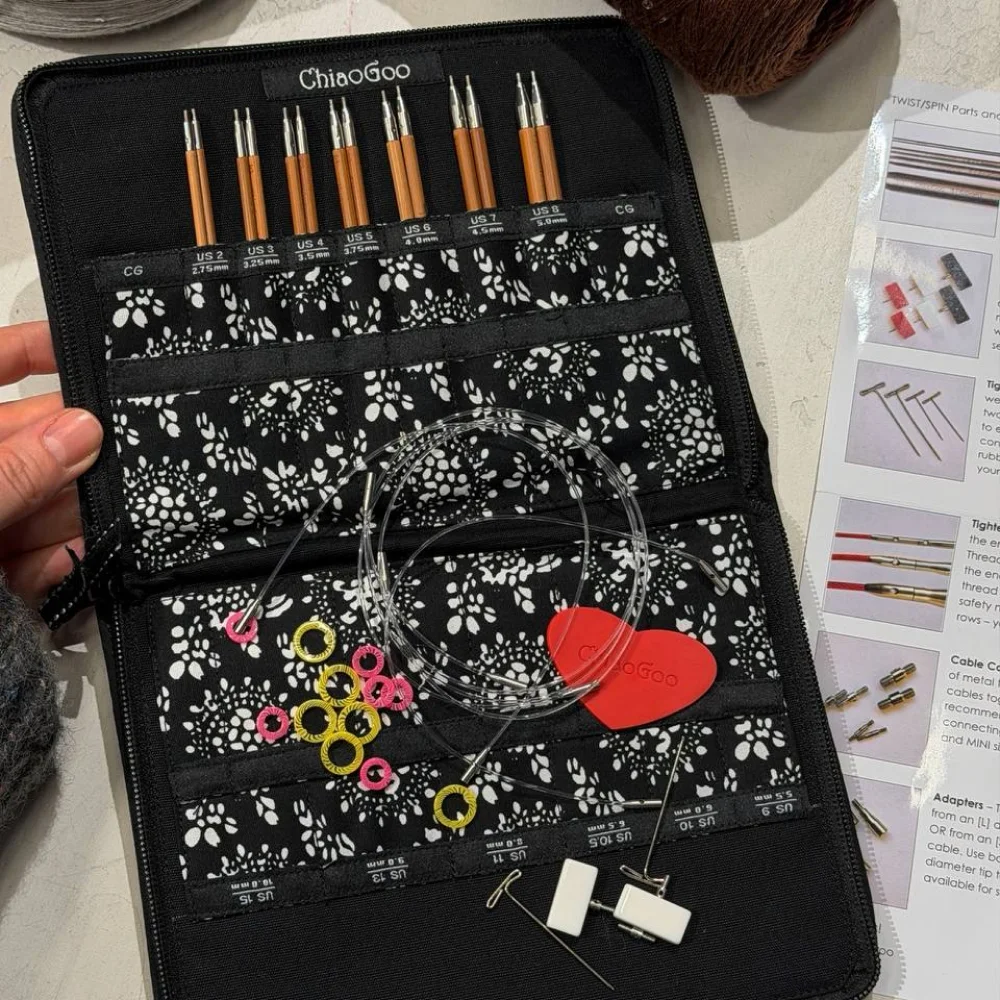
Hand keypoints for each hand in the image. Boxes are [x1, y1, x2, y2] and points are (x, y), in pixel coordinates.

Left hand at [0, 321, 102, 605]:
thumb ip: (7, 471)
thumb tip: (79, 431)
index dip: (28, 352)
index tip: (84, 349)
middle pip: (22, 445)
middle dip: (71, 454)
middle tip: (122, 458)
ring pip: (35, 506)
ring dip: (71, 517)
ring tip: (109, 521)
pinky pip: (27, 560)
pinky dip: (52, 565)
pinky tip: (75, 563)